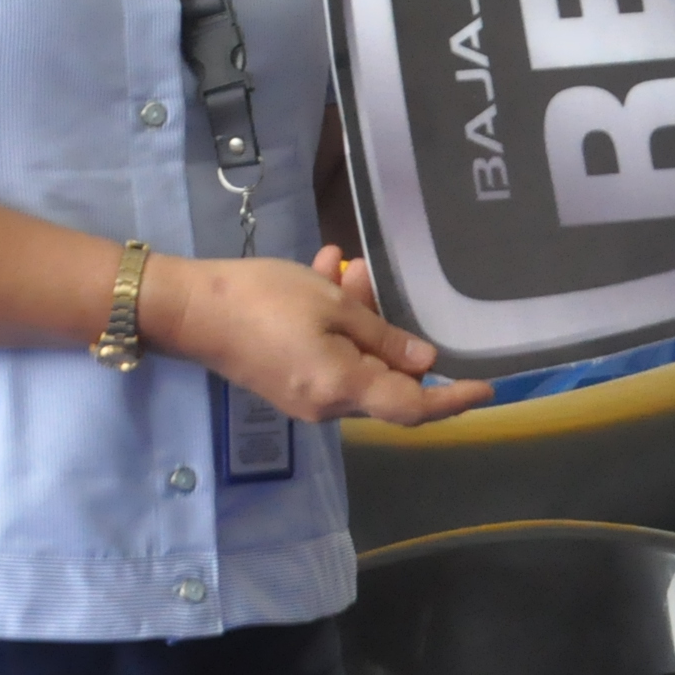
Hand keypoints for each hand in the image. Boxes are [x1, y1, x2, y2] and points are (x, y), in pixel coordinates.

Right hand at [146, 247, 493, 425]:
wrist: (188, 308)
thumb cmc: (262, 300)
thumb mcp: (331, 305)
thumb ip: (383, 336)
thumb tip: (426, 364)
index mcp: (342, 388)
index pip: (412, 407)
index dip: (451, 399)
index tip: (486, 387)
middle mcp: (326, 405)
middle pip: (384, 381)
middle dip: (389, 332)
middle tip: (368, 278)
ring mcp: (304, 397)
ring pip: (356, 361)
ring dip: (358, 317)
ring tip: (341, 267)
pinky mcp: (286, 382)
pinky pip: (328, 357)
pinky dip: (334, 322)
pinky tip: (322, 272)